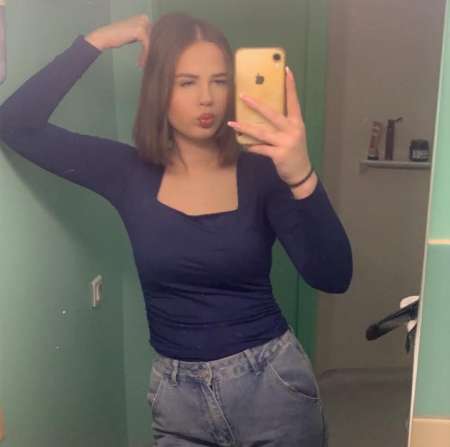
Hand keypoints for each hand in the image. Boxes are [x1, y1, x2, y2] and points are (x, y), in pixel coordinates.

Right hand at [85, 14, 151, 68]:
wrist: (105, 36)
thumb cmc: (117, 36)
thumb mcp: (133, 33)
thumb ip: (142, 35)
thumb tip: (153, 43)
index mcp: (143, 18)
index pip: (153, 35)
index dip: (152, 47)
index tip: (148, 58)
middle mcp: (144, 18)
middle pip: (153, 39)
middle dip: (150, 52)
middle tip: (146, 63)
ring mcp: (142, 24)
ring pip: (150, 44)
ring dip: (147, 55)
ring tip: (142, 64)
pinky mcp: (140, 32)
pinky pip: (146, 47)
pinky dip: (144, 56)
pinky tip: (140, 63)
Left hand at [227, 66, 311, 185]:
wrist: (301, 173)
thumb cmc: (294, 151)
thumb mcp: (293, 135)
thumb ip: (282, 124)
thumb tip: (262, 114)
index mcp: (297, 123)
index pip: (293, 101)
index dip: (290, 86)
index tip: (286, 70)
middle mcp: (293, 130)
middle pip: (272, 114)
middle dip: (256, 105)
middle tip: (243, 96)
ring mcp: (286, 142)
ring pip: (262, 132)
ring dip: (245, 128)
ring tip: (232, 123)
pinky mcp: (279, 154)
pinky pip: (260, 148)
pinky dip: (250, 146)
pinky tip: (242, 143)